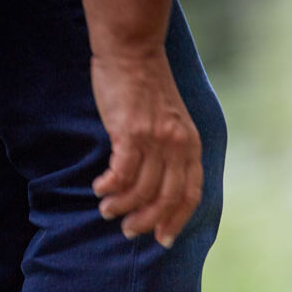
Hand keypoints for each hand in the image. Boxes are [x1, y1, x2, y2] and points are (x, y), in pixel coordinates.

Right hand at [90, 50, 201, 248]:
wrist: (134, 52)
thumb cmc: (148, 88)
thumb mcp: (173, 122)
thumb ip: (172, 149)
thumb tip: (160, 183)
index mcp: (192, 145)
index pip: (191, 194)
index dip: (178, 219)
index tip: (163, 239)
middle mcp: (178, 145)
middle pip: (167, 197)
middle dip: (149, 220)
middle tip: (129, 231)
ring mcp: (156, 139)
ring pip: (142, 188)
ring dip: (123, 206)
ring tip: (108, 210)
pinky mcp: (131, 132)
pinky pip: (122, 172)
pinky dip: (111, 186)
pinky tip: (100, 189)